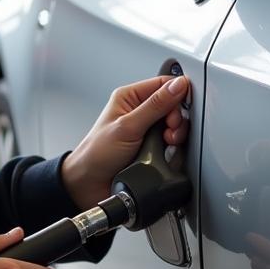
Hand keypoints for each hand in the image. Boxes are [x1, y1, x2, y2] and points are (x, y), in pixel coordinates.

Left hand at [61, 75, 190, 209]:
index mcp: (130, 97)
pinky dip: (173, 147)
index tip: (179, 109)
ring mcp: (146, 129)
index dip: (178, 94)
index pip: (163, 84)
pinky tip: (166, 151)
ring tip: (167, 142)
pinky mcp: (152, 146)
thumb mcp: (128, 126)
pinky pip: (171, 142)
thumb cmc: (97, 153)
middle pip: (173, 105)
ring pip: (174, 125)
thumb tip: (178, 86)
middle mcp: (139, 110)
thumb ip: (155, 105)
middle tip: (169, 130)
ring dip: (175, 134)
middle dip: (176, 118)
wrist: (90, 184)